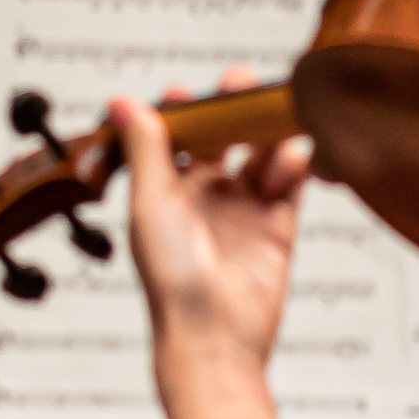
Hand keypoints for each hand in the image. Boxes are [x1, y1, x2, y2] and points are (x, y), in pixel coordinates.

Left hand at [115, 90, 309, 393]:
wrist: (214, 334)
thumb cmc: (171, 279)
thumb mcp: (151, 203)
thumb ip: (147, 149)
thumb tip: (123, 102)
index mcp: (167, 191)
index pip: (176, 136)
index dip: (183, 110)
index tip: (187, 92)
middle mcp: (205, 196)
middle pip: (225, 135)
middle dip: (234, 106)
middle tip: (242, 84)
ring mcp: (244, 208)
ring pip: (262, 151)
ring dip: (268, 132)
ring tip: (272, 125)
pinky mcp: (278, 223)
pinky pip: (291, 179)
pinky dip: (295, 160)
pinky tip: (290, 156)